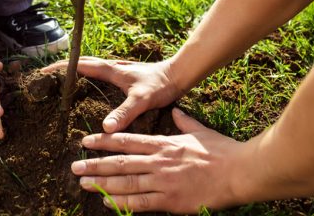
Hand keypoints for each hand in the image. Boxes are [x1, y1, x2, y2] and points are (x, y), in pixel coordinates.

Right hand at [41, 56, 181, 131]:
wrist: (178, 76)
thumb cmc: (160, 85)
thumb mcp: (142, 101)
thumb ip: (124, 113)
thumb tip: (105, 128)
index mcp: (111, 70)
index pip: (79, 65)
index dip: (61, 68)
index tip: (44, 72)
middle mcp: (111, 67)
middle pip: (81, 63)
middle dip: (63, 67)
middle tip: (46, 76)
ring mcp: (117, 70)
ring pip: (89, 67)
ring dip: (74, 70)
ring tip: (60, 81)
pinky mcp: (122, 76)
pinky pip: (98, 74)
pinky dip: (86, 76)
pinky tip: (86, 88)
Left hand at [71, 108, 244, 213]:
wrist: (238, 171)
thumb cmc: (221, 151)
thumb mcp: (198, 131)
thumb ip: (183, 122)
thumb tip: (176, 111)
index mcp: (163, 143)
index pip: (126, 141)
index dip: (104, 142)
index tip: (87, 141)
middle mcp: (158, 161)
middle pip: (119, 162)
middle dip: (95, 164)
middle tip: (75, 165)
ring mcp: (163, 181)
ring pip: (125, 183)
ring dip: (101, 184)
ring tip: (83, 183)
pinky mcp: (170, 200)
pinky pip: (140, 203)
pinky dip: (122, 203)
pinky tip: (106, 203)